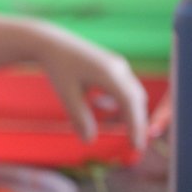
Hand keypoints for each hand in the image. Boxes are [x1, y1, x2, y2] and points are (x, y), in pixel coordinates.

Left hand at [30, 23, 148, 149]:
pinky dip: (122, 103)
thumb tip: (89, 141)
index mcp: (109, 74)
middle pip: (137, 100)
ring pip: (133, 94)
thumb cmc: (58, 69)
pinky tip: (105, 109)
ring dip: (130, 114)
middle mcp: (119, 68)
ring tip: (124, 132)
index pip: (130, 104)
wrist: (53, 44)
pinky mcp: (115, 67)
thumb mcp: (67, 95)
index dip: (135, 126)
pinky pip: (124, 88)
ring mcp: (119, 66)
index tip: (136, 146)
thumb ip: (79, 118)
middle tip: (135, 147)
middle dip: (138, 123)